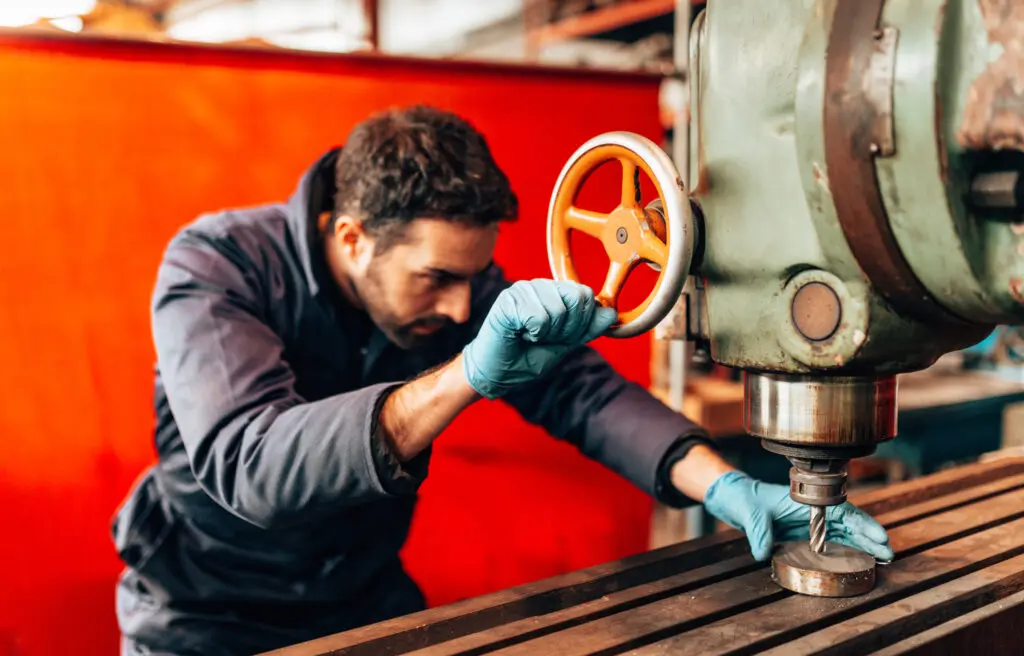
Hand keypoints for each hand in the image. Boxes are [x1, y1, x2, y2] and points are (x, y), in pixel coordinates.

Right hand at [462, 279, 616, 398]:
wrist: (498, 373)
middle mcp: (539, 285)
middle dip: (566, 328)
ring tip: (530, 336)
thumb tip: (611, 313)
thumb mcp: (565, 344)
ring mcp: (522, 289)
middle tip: (544, 337)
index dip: (580, 323)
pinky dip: (533, 334)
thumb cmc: (527, 357)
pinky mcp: (508, 300)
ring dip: (547, 333)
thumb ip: (587, 328)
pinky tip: (520, 334)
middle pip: (577, 298)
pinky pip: (539, 317)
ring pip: (558, 310)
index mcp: (553, 291)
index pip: (586, 295)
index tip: (560, 337)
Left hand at [703, 470, 893, 561]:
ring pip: (843, 532)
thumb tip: (762, 552)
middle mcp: (810, 510)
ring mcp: (808, 521)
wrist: (731, 497)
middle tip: (889, 553)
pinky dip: (847, 548)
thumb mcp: (748, 513)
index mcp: (803, 500)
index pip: (839, 510)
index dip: (861, 523)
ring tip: (883, 558)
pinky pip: (831, 540)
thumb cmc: (742, 497)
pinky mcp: (802, 532)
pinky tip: (860, 558)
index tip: (878, 535)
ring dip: (863, 544)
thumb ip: (757, 531)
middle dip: (870, 536)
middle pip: (847, 523)